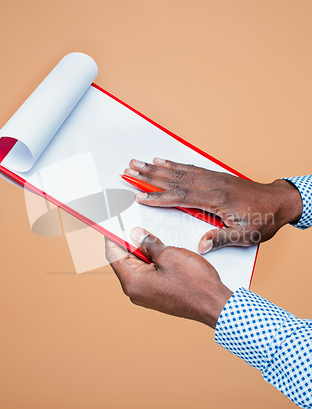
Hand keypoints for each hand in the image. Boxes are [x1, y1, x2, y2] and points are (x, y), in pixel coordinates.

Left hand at [105, 228, 232, 328]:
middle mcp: (135, 292)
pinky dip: (152, 262)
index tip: (112, 223)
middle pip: (124, 260)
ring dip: (143, 251)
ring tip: (152, 236)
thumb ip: (148, 243)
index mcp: (132, 282)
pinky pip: (148, 275)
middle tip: (135, 224)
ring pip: (138, 267)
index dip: (112, 235)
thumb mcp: (169, 255)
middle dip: (129, 242)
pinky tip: (161, 251)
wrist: (215, 305)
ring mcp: (146, 296)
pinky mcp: (157, 296)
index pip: (113, 253)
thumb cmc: (195, 284)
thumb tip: (136, 234)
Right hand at [124, 159, 302, 253]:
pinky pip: (189, 168)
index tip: (139, 196)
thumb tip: (202, 246)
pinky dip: (173, 164)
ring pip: (178, 171)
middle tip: (129, 170)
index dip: (157, 197)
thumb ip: (222, 239)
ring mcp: (212, 178)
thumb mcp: (245, 235)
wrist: (280, 202)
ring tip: (138, 163)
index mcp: (215, 199)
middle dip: (148, 176)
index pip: (179, 197)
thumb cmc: (264, 219)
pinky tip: (163, 162)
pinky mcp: (214, 176)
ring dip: (156, 168)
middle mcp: (210, 184)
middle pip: (173, 179)